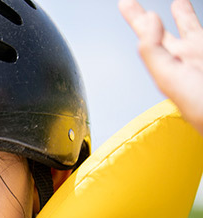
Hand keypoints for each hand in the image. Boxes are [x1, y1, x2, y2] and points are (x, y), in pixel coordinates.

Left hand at [119, 0, 202, 134]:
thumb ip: (153, 49)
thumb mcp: (168, 76)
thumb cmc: (199, 105)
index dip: (135, 18)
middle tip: (128, 2)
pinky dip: (194, 21)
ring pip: (190, 28)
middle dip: (144, 17)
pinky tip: (193, 12)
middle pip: (160, 31)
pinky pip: (202, 31)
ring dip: (182, 14)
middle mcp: (182, 58)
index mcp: (166, 64)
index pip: (145, 38)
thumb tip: (148, 19)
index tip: (125, 2)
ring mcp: (200, 54)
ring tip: (176, 2)